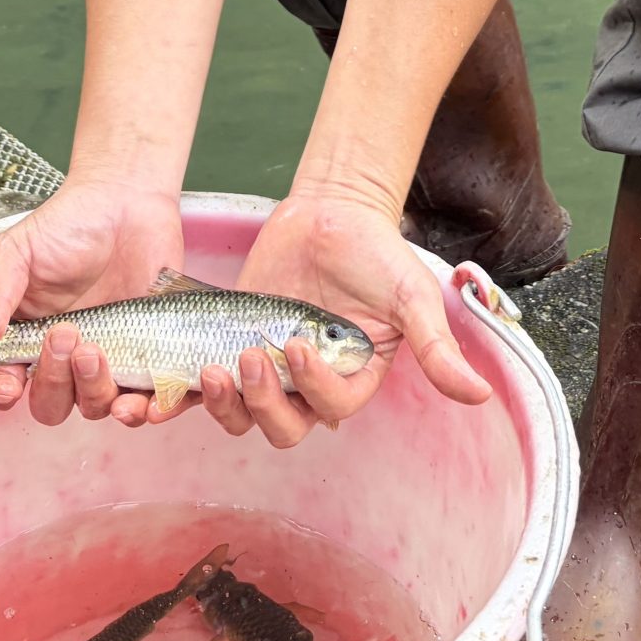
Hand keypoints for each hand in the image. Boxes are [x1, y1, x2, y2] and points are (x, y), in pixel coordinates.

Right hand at [0, 178, 184, 426]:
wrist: (129, 200)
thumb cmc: (69, 223)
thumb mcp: (17, 253)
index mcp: (23, 336)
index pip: (2, 383)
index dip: (1, 393)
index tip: (8, 384)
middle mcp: (62, 357)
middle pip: (48, 404)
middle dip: (51, 381)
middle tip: (63, 335)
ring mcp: (106, 358)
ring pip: (92, 406)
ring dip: (90, 389)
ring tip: (95, 347)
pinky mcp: (146, 357)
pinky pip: (143, 400)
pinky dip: (141, 409)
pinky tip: (137, 397)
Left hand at [196, 184, 491, 448]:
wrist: (330, 212)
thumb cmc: (377, 253)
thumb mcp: (412, 297)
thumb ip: (436, 348)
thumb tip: (479, 396)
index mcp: (352, 380)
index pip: (330, 408)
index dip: (311, 389)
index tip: (296, 344)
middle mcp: (308, 387)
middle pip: (281, 428)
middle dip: (261, 403)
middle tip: (249, 357)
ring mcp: (266, 371)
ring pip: (240, 417)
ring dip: (224, 403)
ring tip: (211, 367)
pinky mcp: (228, 350)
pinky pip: (202, 391)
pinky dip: (182, 400)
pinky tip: (162, 396)